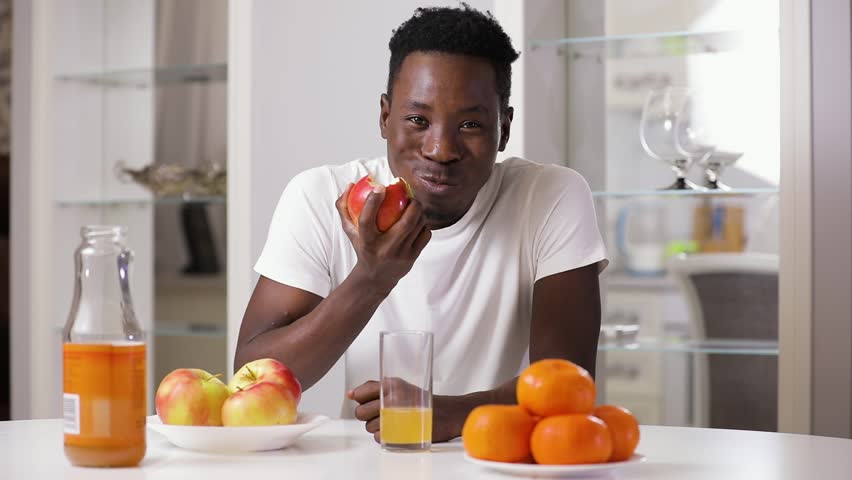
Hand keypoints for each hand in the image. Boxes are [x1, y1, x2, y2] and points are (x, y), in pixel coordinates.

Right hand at [336, 183, 430, 295]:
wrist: (375, 277)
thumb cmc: (363, 247)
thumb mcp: (350, 231)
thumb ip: (344, 208)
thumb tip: (350, 184)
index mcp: (367, 242)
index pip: (366, 220)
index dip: (373, 202)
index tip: (380, 187)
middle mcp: (385, 249)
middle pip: (405, 223)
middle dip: (412, 205)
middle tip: (410, 196)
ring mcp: (401, 255)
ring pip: (418, 227)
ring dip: (419, 212)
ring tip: (414, 205)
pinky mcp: (413, 257)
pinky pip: (425, 235)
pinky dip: (424, 224)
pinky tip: (419, 219)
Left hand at [347, 380, 468, 442]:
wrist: (446, 414)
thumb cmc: (421, 400)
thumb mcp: (399, 385)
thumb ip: (374, 387)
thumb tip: (351, 394)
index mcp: (390, 384)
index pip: (360, 393)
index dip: (361, 400)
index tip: (370, 402)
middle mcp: (392, 398)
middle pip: (361, 413)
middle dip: (368, 416)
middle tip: (382, 414)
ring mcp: (395, 416)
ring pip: (369, 427)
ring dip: (377, 427)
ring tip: (392, 421)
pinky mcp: (399, 432)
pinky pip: (379, 437)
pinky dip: (384, 436)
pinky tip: (396, 429)